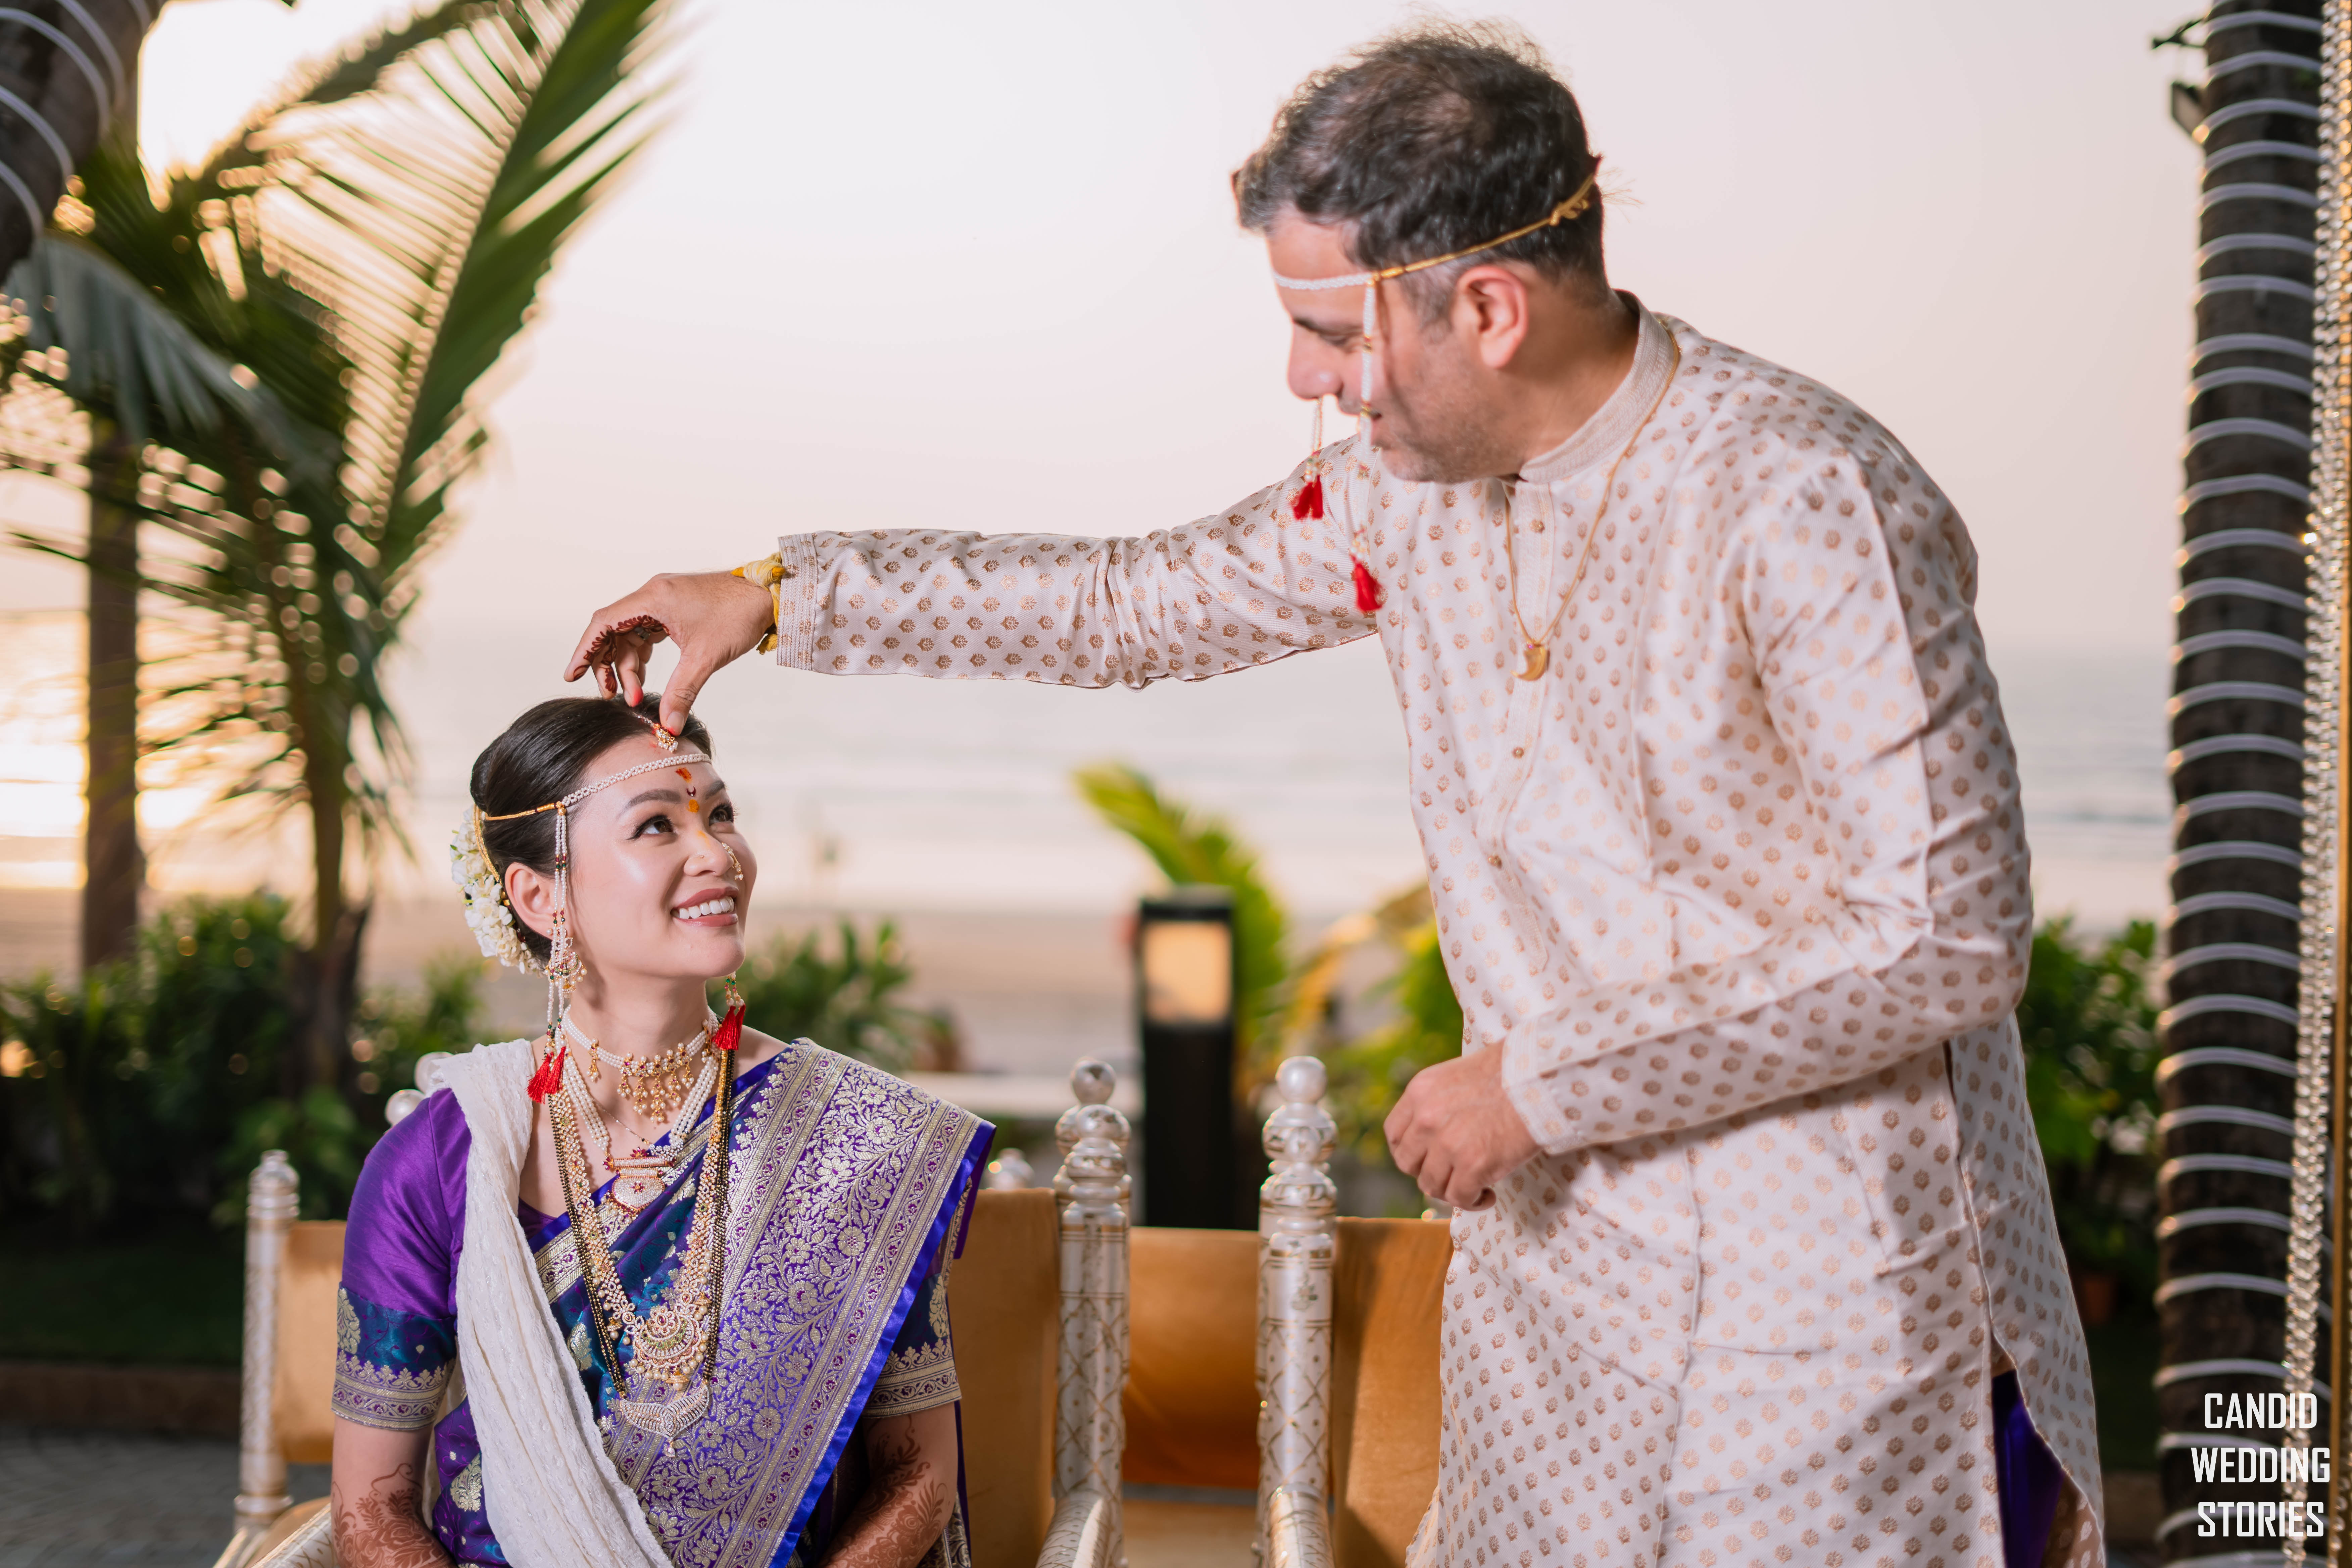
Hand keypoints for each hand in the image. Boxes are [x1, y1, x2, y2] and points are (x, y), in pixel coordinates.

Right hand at [563, 570, 776, 734]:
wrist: (770, 595)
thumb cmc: (739, 616)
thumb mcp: (705, 658)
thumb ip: (682, 693)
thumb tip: (668, 726)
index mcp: (653, 597)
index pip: (603, 622)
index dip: (584, 650)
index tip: (571, 675)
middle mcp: (653, 594)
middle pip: (613, 631)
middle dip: (609, 666)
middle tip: (615, 697)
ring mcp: (664, 600)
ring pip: (630, 634)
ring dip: (628, 665)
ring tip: (636, 695)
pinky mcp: (675, 608)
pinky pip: (647, 632)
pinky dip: (643, 656)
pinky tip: (646, 678)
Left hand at [1384, 1046, 1539, 1210]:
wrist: (1538, 1078)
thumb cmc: (1506, 1075)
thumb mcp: (1455, 1078)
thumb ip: (1436, 1104)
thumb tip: (1432, 1138)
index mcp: (1419, 1092)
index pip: (1394, 1135)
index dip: (1409, 1152)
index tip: (1426, 1158)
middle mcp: (1426, 1118)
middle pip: (1408, 1164)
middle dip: (1428, 1172)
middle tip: (1452, 1172)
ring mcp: (1448, 1143)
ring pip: (1431, 1186)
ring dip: (1451, 1190)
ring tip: (1474, 1184)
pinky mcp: (1473, 1165)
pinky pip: (1460, 1198)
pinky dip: (1473, 1202)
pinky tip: (1488, 1194)